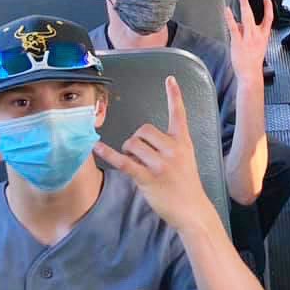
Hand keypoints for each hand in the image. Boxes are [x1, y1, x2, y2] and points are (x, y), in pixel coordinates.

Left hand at [94, 77, 209, 230]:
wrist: (192, 209)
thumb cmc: (186, 184)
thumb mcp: (186, 159)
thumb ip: (170, 146)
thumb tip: (140, 142)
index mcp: (183, 142)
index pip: (179, 114)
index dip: (174, 95)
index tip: (170, 79)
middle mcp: (173, 149)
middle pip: (144, 129)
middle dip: (136, 139)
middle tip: (139, 155)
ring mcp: (161, 164)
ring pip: (133, 144)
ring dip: (128, 152)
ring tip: (136, 164)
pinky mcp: (148, 178)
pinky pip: (124, 162)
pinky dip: (109, 154)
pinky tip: (97, 148)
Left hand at [224, 0, 272, 83]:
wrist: (251, 74)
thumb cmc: (252, 62)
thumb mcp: (257, 46)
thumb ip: (249, 34)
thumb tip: (240, 24)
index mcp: (263, 36)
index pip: (268, 19)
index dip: (268, 7)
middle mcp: (256, 35)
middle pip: (253, 15)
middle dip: (248, 2)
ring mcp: (247, 38)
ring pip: (246, 17)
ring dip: (243, 5)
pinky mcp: (238, 42)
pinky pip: (234, 27)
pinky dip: (230, 18)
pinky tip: (227, 10)